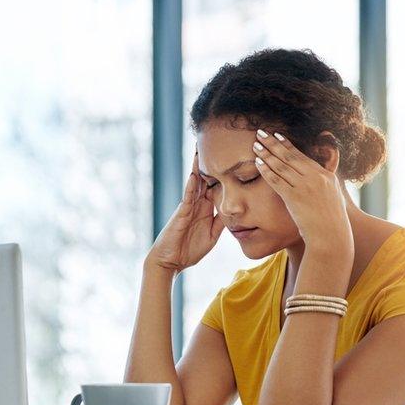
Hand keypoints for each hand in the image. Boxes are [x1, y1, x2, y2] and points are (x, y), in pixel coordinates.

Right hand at [146, 151, 225, 273]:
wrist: (170, 262)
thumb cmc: (189, 250)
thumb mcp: (212, 236)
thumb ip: (221, 223)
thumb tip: (233, 212)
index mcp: (205, 208)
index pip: (215, 186)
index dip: (222, 173)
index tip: (230, 158)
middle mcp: (196, 204)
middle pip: (205, 178)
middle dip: (209, 162)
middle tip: (214, 142)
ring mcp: (188, 207)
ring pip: (195, 183)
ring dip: (198, 167)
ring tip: (201, 150)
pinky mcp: (181, 214)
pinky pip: (187, 197)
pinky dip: (191, 186)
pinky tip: (195, 175)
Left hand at [252, 130, 352, 253]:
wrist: (332, 237)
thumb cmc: (332, 222)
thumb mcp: (334, 198)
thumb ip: (326, 184)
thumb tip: (321, 178)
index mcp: (325, 176)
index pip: (302, 156)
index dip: (287, 145)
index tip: (276, 136)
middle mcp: (316, 178)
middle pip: (290, 156)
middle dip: (273, 143)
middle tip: (261, 132)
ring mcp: (305, 187)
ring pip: (282, 166)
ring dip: (267, 154)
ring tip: (255, 145)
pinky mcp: (295, 198)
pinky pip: (277, 181)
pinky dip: (266, 171)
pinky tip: (257, 163)